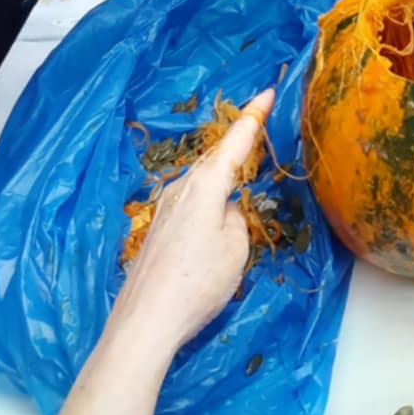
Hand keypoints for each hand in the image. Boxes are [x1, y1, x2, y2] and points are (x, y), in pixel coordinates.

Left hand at [107, 88, 274, 360]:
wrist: (145, 321)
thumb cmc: (197, 283)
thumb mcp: (235, 249)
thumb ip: (236, 220)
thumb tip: (225, 212)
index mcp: (206, 185)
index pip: (236, 141)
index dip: (254, 116)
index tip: (268, 92)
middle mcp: (182, 188)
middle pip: (215, 159)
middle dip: (237, 145)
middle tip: (258, 130)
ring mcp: (165, 209)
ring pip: (200, 181)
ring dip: (221, 175)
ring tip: (240, 178)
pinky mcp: (156, 230)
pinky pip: (189, 201)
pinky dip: (206, 197)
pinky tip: (212, 217)